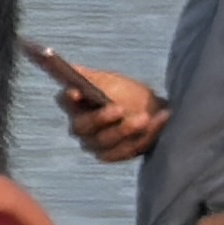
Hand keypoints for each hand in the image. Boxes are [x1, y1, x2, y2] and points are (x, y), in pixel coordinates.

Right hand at [51, 58, 165, 161]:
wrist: (154, 112)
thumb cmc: (128, 94)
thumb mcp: (112, 82)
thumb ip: (93, 78)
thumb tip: (74, 69)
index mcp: (75, 105)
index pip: (64, 101)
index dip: (69, 98)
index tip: (77, 92)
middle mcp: (80, 127)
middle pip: (82, 126)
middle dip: (101, 118)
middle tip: (120, 108)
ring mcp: (94, 144)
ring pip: (104, 140)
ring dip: (126, 129)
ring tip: (145, 117)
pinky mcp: (112, 155)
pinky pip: (124, 150)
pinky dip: (143, 137)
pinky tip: (159, 120)